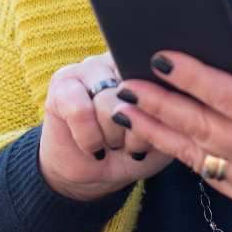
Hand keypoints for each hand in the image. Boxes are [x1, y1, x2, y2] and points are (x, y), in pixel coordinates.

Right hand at [39, 51, 173, 201]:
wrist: (93, 173)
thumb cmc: (134, 151)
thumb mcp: (163, 135)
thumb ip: (170, 109)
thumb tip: (169, 88)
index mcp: (148, 65)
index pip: (160, 74)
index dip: (158, 110)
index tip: (156, 129)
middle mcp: (118, 58)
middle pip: (134, 93)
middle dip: (135, 131)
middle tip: (129, 142)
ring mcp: (88, 67)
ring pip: (107, 103)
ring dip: (112, 136)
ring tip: (112, 142)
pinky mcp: (61, 83)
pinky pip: (80, 111)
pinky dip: (90, 138)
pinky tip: (93, 146)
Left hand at [109, 26, 231, 208]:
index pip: (229, 95)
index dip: (192, 77)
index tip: (161, 58)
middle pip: (203, 126)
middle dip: (160, 103)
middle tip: (127, 83)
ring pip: (196, 153)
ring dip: (157, 129)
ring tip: (125, 107)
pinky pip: (205, 171)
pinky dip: (178, 150)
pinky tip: (155, 131)